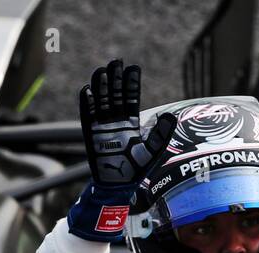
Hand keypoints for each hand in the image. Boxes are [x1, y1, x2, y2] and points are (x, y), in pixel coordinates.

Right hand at [67, 59, 175, 241]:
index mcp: (131, 123)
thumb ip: (161, 133)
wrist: (119, 185)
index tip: (133, 68)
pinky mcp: (91, 134)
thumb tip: (171, 115)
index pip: (131, 98)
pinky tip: (88, 90)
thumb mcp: (154, 150)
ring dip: (101, 86)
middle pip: (115, 95)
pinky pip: (88, 116)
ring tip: (102, 70)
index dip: (131, 84)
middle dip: (116, 79)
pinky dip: (87, 104)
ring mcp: (103, 126)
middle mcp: (116, 122)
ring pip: (101, 101)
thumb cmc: (137, 169)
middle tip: (116, 61)